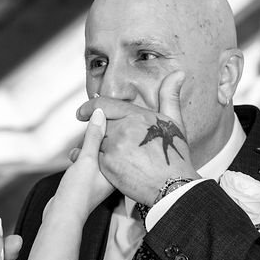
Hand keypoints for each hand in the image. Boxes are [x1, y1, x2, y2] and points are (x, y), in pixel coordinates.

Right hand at [58, 107, 114, 212]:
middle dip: (92, 139)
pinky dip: (80, 158)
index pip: (118, 140)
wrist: (63, 216)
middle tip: (83, 142)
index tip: (95, 118)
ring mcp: (101, 179)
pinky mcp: (89, 182)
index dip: (106, 127)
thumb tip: (99, 113)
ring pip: (95, 153)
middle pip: (107, 145)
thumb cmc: (78, 192)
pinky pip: (87, 162)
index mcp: (119, 168)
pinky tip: (73, 160)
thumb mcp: (87, 159)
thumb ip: (94, 136)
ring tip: (76, 157)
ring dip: (84, 149)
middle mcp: (113, 174)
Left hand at [75, 71, 198, 204]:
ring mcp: (114, 147)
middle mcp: (123, 129)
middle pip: (99, 125)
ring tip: (112, 156)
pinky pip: (95, 158)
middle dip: (100, 132)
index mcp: (137, 115)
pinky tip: (109, 166)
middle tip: (108, 141)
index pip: (104, 105)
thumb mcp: (174, 121)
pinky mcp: (108, 165)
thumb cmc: (175, 155)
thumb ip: (170, 96)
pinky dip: (98, 161)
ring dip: (99, 147)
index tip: (82, 112)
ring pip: (96, 142)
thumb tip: (178, 73)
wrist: (173, 186)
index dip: (90, 107)